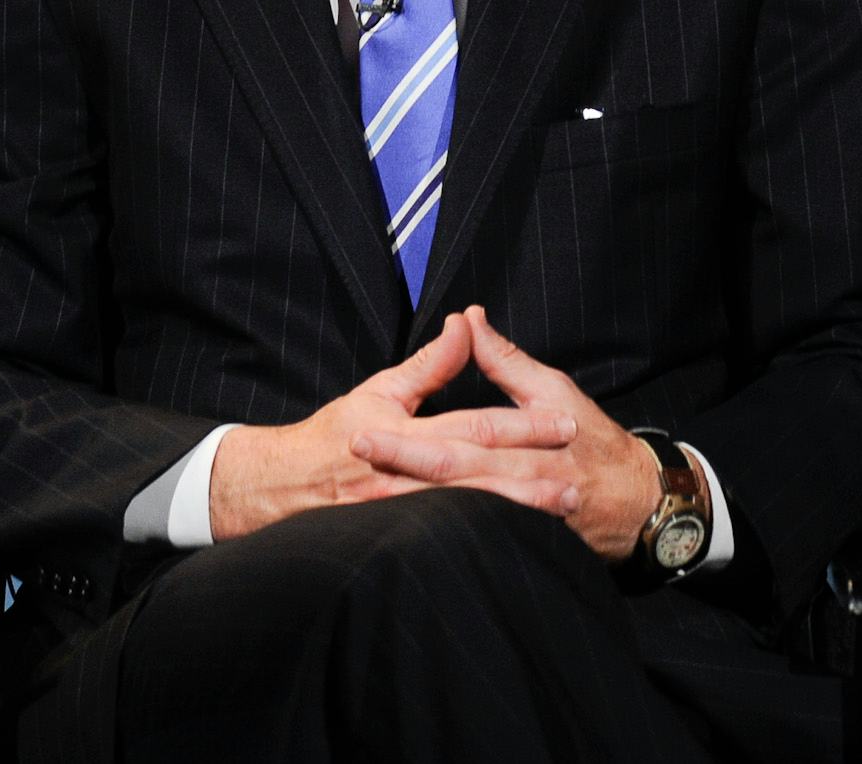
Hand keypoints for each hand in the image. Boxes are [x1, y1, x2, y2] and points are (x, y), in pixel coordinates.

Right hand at [206, 310, 578, 541]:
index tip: (563, 421)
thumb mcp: (379, 390)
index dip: (521, 424)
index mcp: (402, 431)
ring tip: (562, 508)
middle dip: (531, 474)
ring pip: (470, 510)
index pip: (472, 425)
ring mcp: (402, 514)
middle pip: (479, 473)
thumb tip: (466, 323)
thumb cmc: (334, 434)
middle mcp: (404, 475)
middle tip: (579, 474)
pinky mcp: (400, 538)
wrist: (282, 486)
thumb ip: (429, 364)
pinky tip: (521, 536)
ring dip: (518, 509)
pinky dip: (487, 534)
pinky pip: (451, 536)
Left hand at [348, 306, 668, 559]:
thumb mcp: (554, 390)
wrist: (638, 502)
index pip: (462, 434)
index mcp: (530, 436)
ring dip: (414, 510)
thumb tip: (467, 318)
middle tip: (352, 456)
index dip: (409, 437)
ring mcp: (523, 517)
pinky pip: (480, 542)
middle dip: (399, 470)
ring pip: (461, 514)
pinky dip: (445, 540)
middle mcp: (523, 478)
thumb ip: (505, 360)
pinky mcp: (525, 543)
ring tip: (365, 504)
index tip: (360, 430)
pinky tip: (407, 543)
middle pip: (453, 478)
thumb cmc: (592, 437)